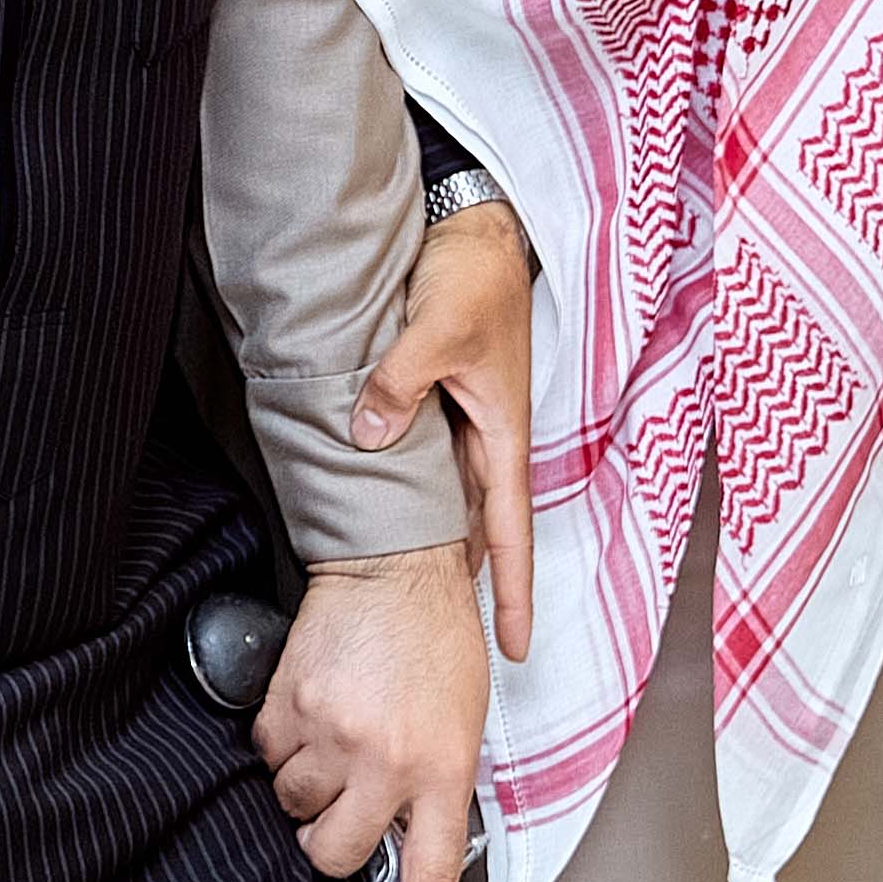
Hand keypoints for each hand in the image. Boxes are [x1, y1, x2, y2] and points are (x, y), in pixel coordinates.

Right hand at [257, 545, 489, 881]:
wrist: (395, 563)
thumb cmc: (438, 641)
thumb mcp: (463, 724)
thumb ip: (434, 788)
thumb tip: (399, 843)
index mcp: (444, 771)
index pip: (428, 879)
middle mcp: (388, 761)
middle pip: (333, 853)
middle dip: (329, 840)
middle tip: (342, 804)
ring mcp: (333, 734)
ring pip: (293, 806)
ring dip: (306, 786)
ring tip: (334, 739)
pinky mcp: (289, 706)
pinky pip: (267, 757)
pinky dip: (281, 746)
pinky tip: (310, 713)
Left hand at [346, 200, 532, 667]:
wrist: (479, 231)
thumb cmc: (473, 277)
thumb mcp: (437, 328)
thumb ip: (401, 382)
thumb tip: (368, 435)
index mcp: (502, 434)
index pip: (511, 534)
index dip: (511, 593)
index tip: (513, 649)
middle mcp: (490, 441)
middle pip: (484, 533)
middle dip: (477, 593)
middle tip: (458, 650)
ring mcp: (471, 425)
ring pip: (458, 506)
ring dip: (449, 553)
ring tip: (425, 608)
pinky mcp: (450, 405)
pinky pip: (438, 471)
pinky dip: (425, 506)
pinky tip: (398, 527)